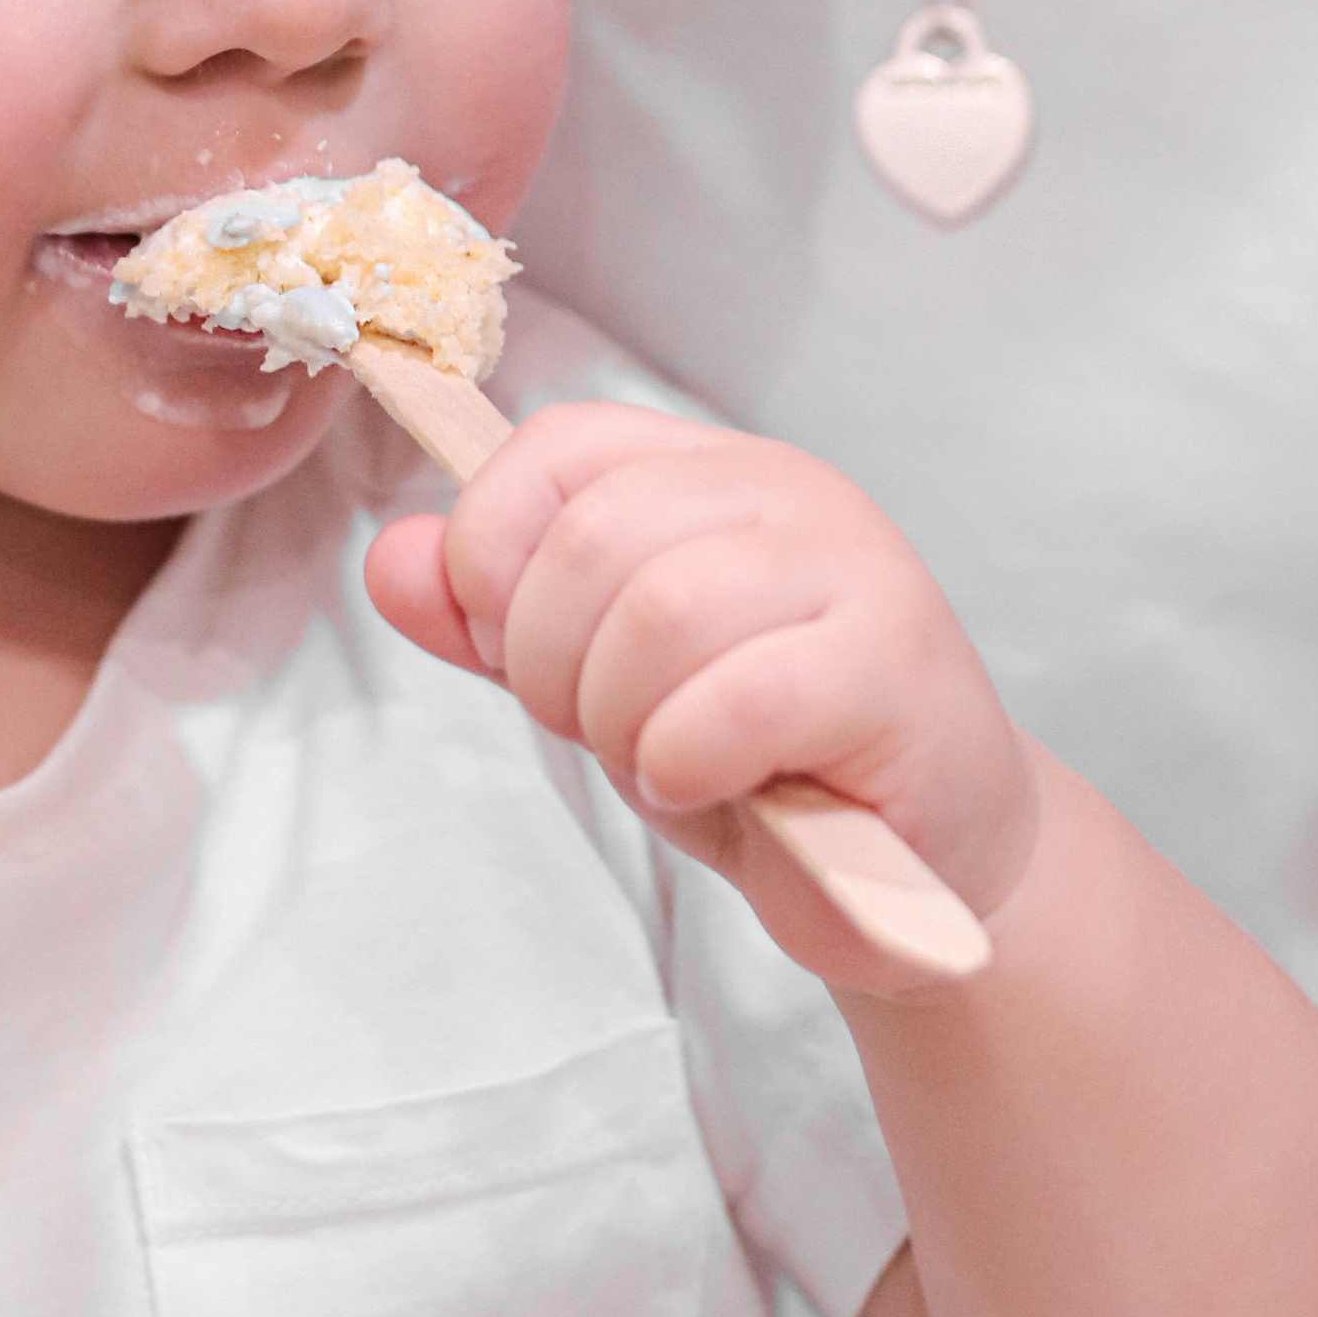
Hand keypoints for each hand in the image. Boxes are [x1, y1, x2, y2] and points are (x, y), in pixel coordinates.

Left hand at [366, 401, 1038, 989]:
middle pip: (590, 535)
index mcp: (709, 471)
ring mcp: (851, 567)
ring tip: (668, 763)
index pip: (556, 447)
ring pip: (660, 612)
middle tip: (602, 733)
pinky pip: (739, 700)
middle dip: (549, 665)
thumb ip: (499, 625)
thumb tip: (389, 560)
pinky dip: (692, 762)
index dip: (493, 552)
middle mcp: (785, 490)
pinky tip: (717, 786)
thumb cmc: (767, 762)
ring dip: (624, 724)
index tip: (510, 650)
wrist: (928, 869)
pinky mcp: (893, 664)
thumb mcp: (604, 685)